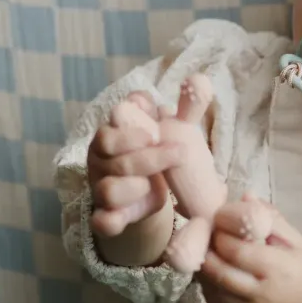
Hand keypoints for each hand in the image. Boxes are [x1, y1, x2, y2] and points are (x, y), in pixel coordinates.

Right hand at [88, 92, 184, 236]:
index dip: (132, 132)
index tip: (156, 133)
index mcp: (113, 136)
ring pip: (108, 189)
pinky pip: (101, 220)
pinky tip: (120, 219)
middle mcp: (103, 161)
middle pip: (112, 157)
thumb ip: (186, 109)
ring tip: (154, 186)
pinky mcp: (108, 216)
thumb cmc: (155, 156)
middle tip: (178, 154)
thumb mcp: (172, 133)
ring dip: (134, 188)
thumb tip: (200, 81)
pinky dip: (109, 221)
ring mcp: (103, 189)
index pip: (112, 128)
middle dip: (146, 157)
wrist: (146, 196)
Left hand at [199, 198, 301, 302]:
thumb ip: (270, 219)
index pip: (236, 250)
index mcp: (279, 269)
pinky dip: (209, 284)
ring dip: (205, 267)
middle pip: (217, 270)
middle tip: (207, 236)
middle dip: (207, 249)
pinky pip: (214, 302)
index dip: (221, 234)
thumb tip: (245, 196)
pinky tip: (217, 272)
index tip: (219, 223)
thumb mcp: (297, 241)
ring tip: (211, 251)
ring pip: (211, 287)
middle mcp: (262, 294)